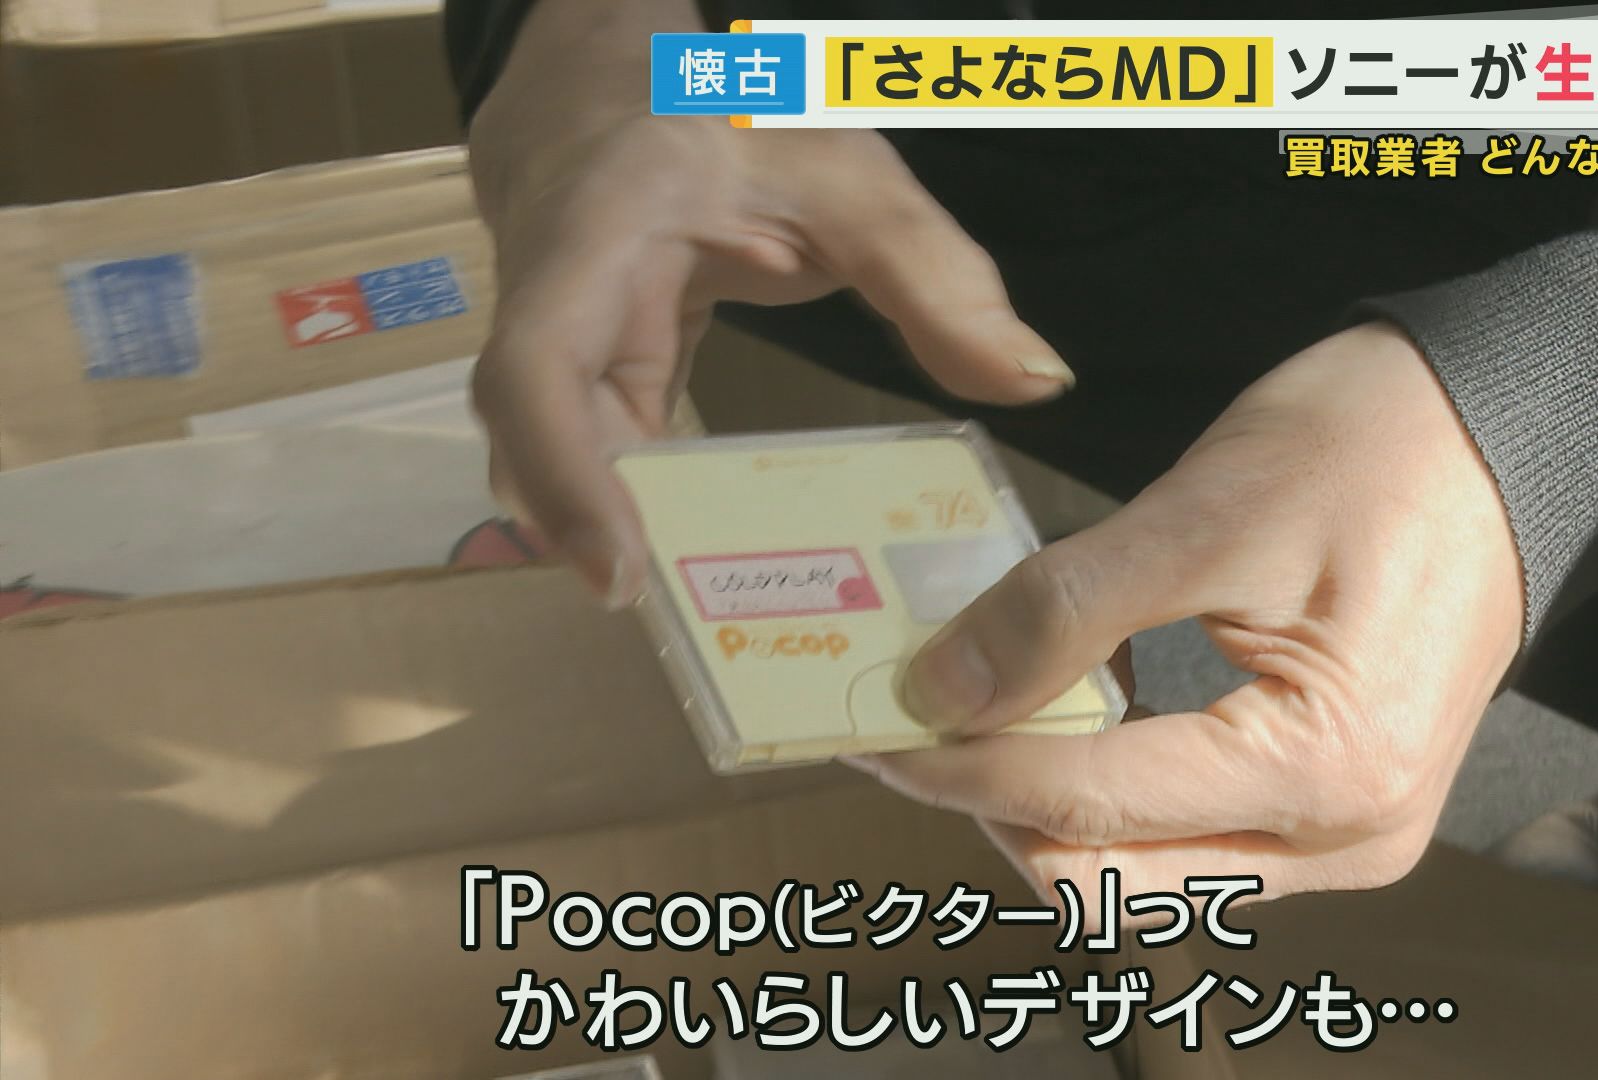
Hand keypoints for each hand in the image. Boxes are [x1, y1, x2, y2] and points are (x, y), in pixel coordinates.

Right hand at [466, 0, 1073, 606]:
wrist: (638, 87)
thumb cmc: (741, 123)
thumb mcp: (850, 180)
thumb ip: (939, 276)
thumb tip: (1035, 380)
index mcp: (595, 235)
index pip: (537, 369)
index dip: (564, 477)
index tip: (617, 573)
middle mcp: (551, 301)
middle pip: (531, 440)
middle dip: (589, 532)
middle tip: (684, 623)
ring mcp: (564, 345)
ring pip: (558, 459)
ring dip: (618, 533)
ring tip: (704, 612)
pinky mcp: (597, 377)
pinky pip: (607, 456)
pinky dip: (653, 510)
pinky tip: (715, 561)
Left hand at [845, 322, 1525, 916]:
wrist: (1508, 425)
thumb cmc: (1383, 446)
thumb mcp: (1205, 514)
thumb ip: (1065, 610)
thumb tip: (942, 690)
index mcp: (1328, 771)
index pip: (1090, 801)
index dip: (962, 766)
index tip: (872, 727)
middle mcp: (1349, 837)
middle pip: (1115, 875)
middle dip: (999, 809)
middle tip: (917, 728)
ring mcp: (1349, 834)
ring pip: (1148, 868)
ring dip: (1049, 803)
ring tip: (980, 713)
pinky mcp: (1336, 804)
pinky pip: (1192, 831)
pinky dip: (1112, 786)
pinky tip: (1068, 709)